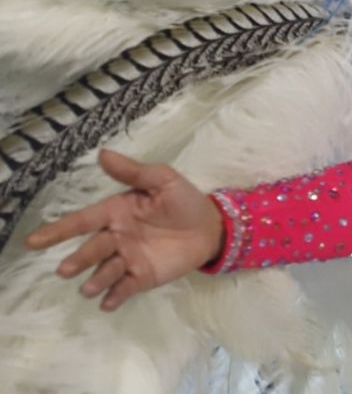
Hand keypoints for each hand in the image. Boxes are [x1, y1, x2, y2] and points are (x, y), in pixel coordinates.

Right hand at [24, 149, 224, 310]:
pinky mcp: (142, 277)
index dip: (57, 231)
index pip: (82, 221)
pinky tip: (107, 304)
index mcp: (115, 213)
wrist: (212, 226)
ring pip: (105, 271)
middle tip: (66, 270)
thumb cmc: (184, 201)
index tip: (33, 241)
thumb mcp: (163, 180)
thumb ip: (134, 172)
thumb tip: (103, 154)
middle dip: (78, 260)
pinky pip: (124, 288)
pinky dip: (114, 297)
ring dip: (95, 280)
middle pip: (92, 249)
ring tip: (90, 289)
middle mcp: (115, 238)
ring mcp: (127, 259)